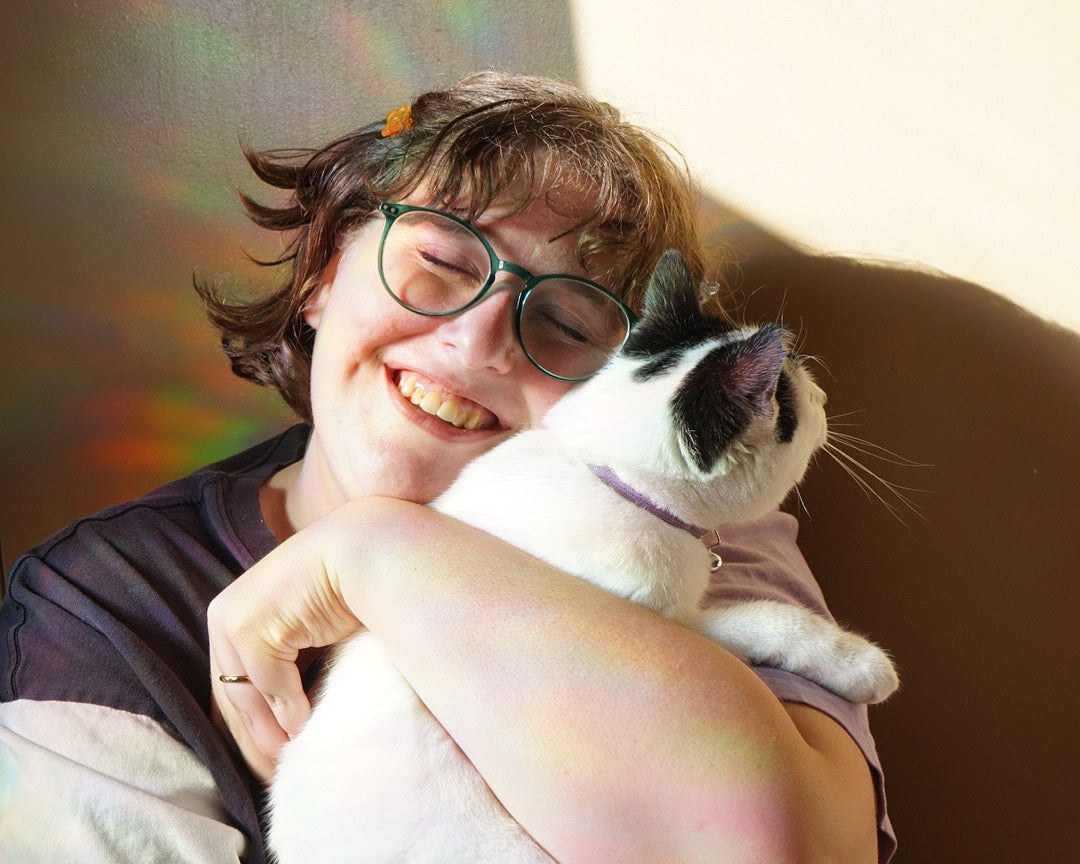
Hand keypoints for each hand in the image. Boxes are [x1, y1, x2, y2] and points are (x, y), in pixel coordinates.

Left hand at [207, 514, 362, 780]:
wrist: (367, 549)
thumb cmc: (347, 590)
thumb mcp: (306, 635)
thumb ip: (289, 670)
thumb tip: (286, 725)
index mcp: (232, 617)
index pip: (230, 688)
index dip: (248, 730)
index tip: (270, 762)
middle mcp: (223, 617)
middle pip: (230, 698)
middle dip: (254, 742)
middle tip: (277, 777)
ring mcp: (232, 619)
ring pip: (245, 697)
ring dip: (269, 734)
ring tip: (291, 762)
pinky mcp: (250, 625)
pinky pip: (267, 683)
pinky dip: (287, 711)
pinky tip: (306, 730)